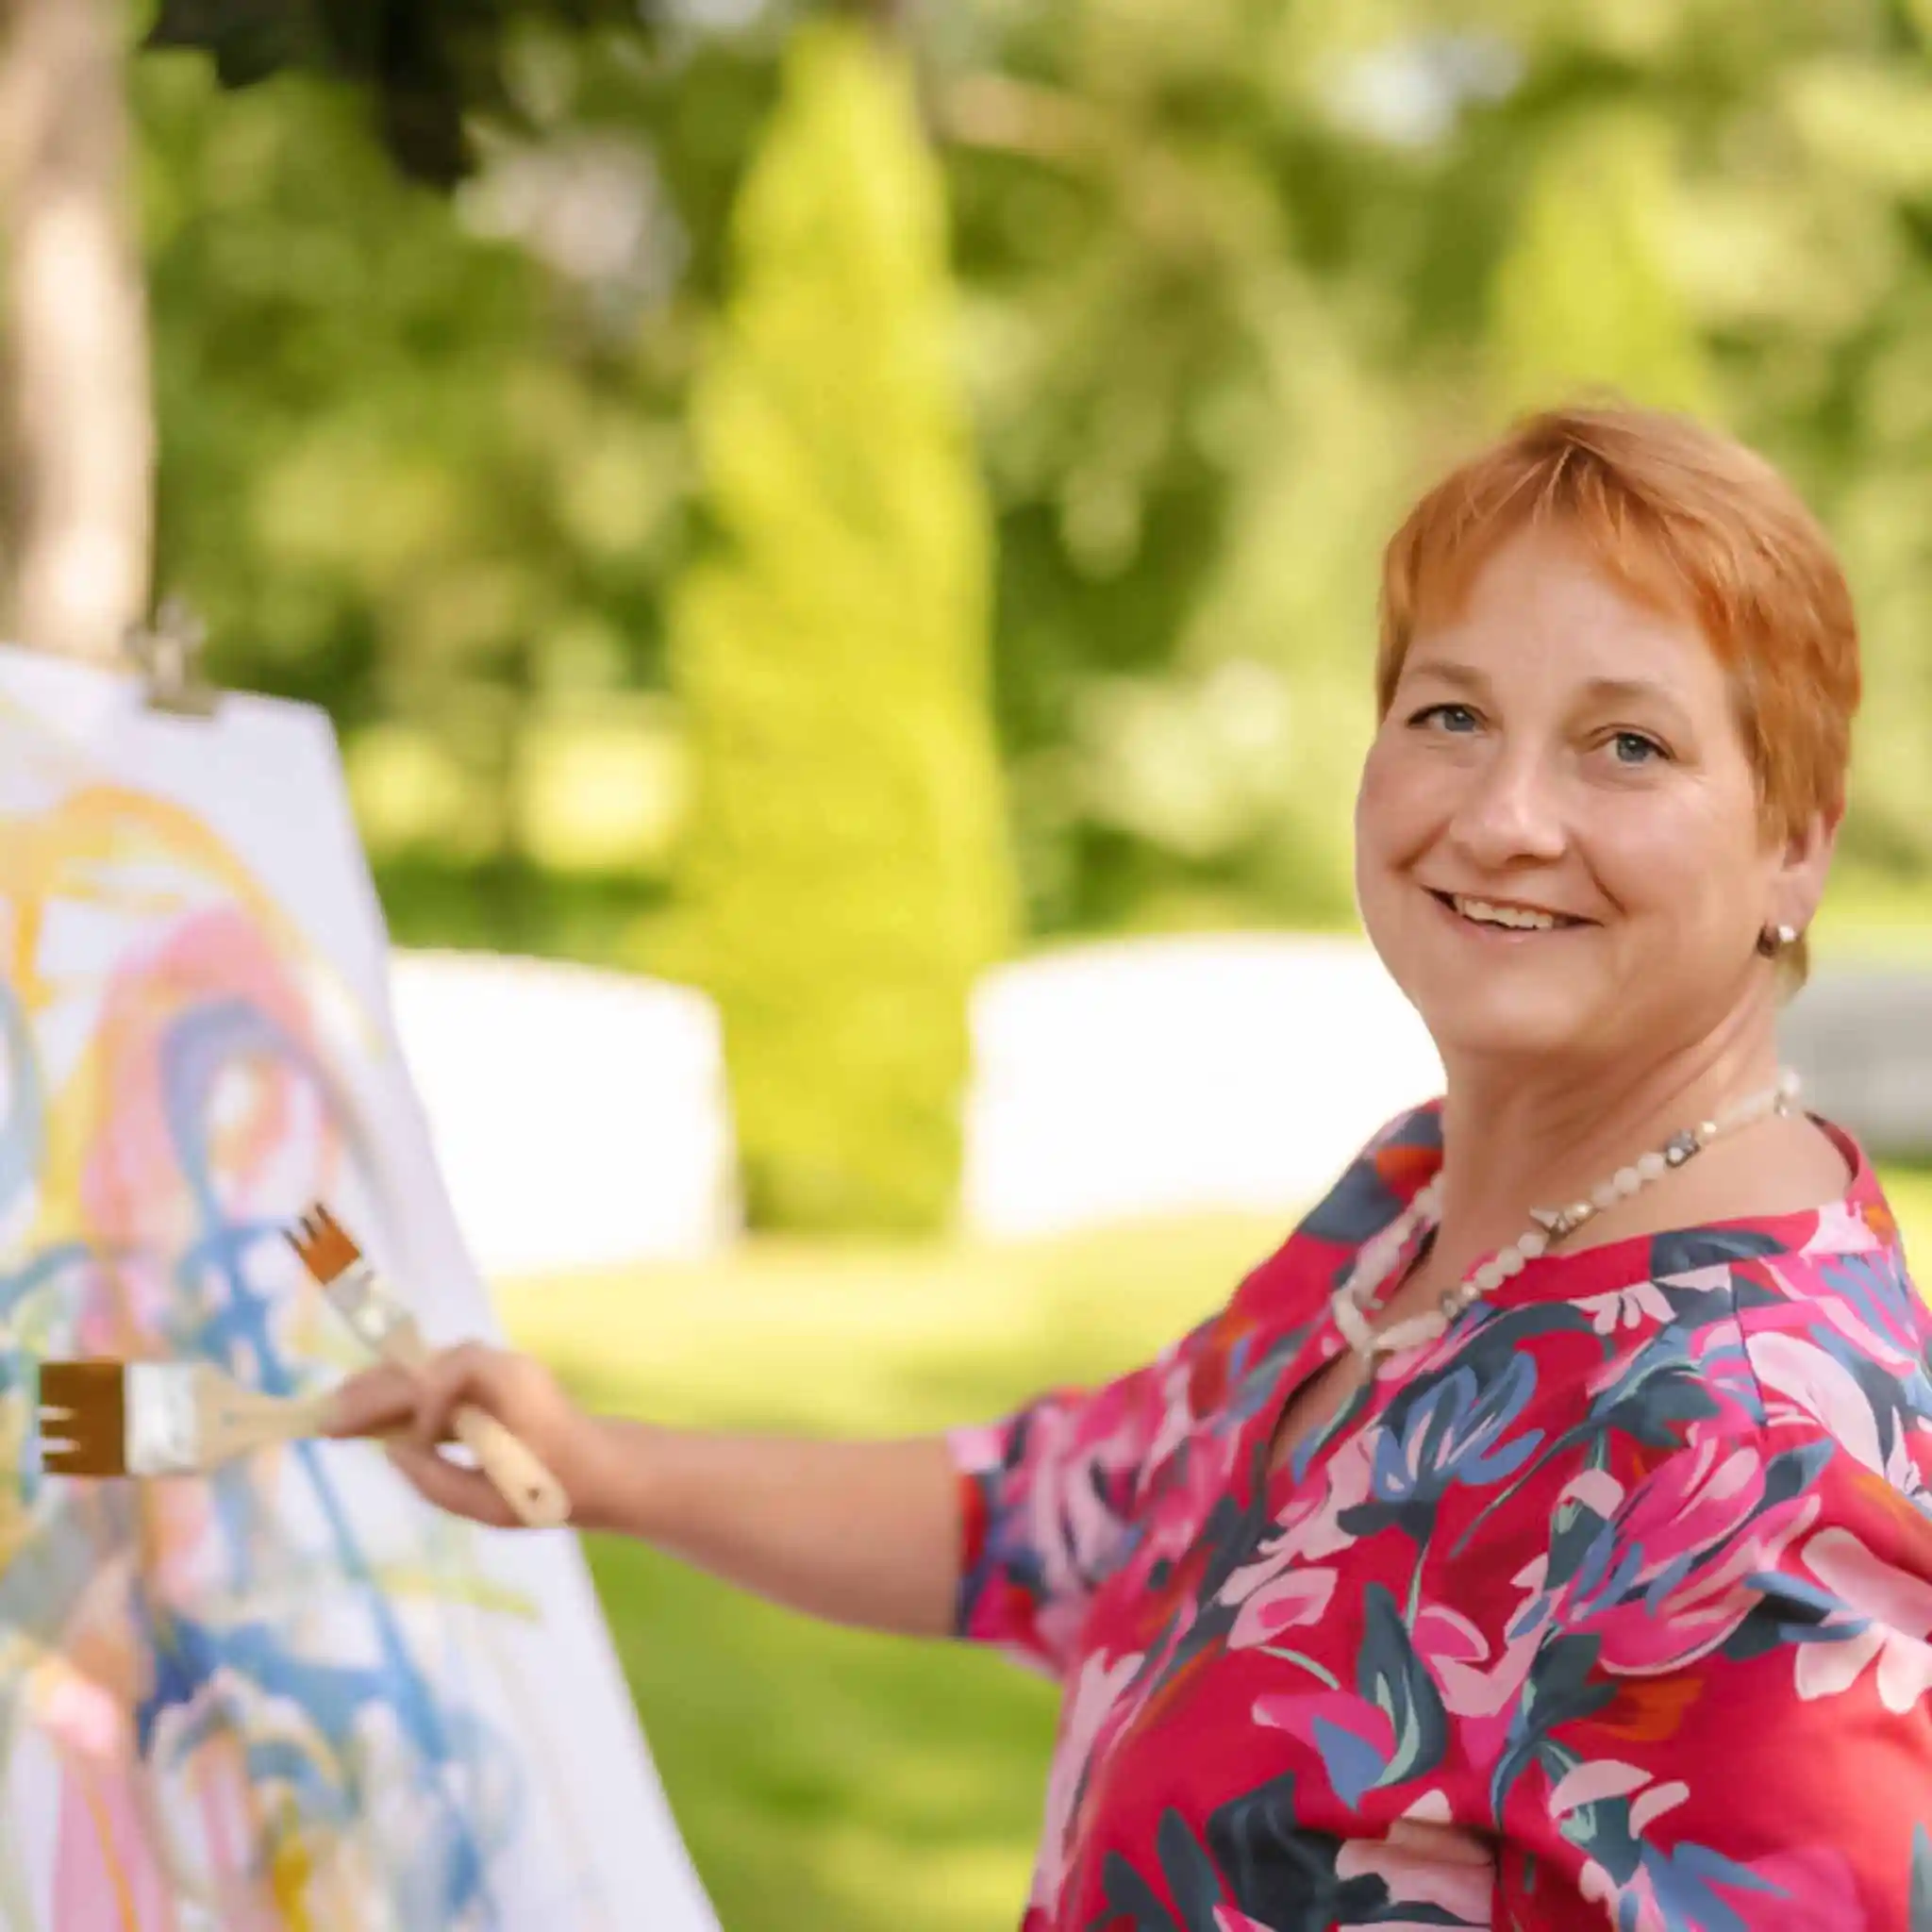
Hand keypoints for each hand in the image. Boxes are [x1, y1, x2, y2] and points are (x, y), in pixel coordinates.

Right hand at [324, 1344, 615, 1529]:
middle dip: (373, 1392)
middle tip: (324, 1418)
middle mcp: (497, 1364)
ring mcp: (488, 1371)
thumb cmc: (554, 1489)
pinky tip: (365, 1416)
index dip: (424, 1400)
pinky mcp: (481, 1386)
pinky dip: (397, 1400)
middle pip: (424, 1367)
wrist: (599, 1470)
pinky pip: (430, 1386)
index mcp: (509, 1382)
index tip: (411, 1440)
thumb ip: (439, 1481)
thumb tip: (393, 1451)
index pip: (452, 1371)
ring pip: (421, 1373)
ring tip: (333, 1414)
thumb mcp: (497, 1502)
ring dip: (378, 1392)